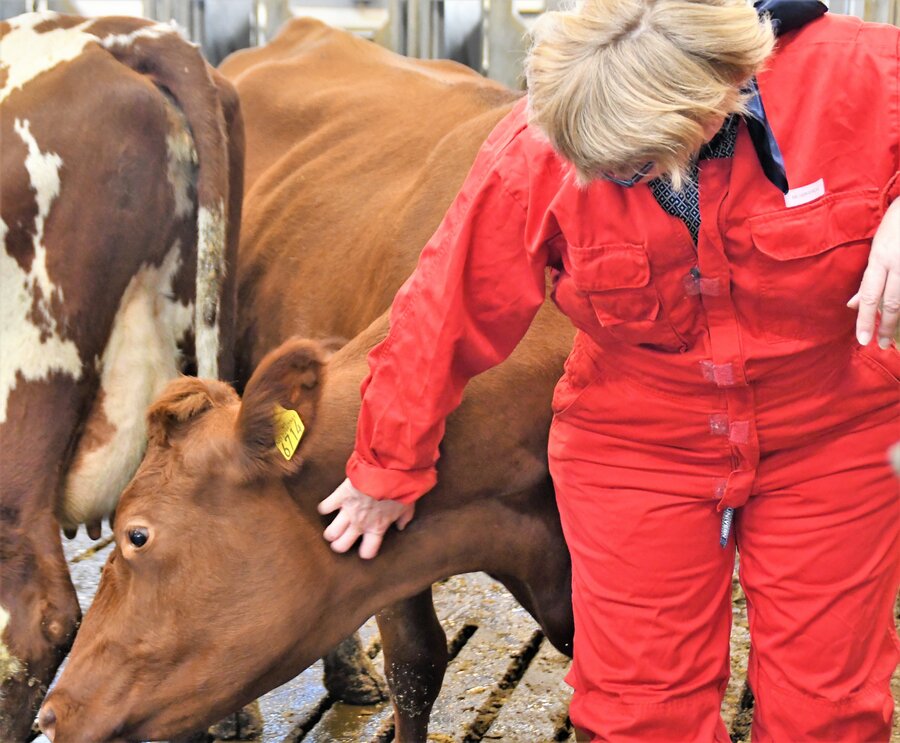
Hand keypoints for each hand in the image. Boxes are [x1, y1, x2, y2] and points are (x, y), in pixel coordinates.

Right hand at [318, 478, 414, 558]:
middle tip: (342, 538)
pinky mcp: (340, 496)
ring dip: (331, 531)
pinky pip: (324, 508)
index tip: (364, 545)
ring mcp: (348, 511)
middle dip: (340, 544)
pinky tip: (329, 505)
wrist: (389, 469)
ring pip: (330, 533)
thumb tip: (400, 527)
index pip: (367, 552)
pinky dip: (325, 507)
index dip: (365, 551)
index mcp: (377, 528)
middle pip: (341, 546)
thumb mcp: (407, 505)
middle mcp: (360, 524)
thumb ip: (404, 518)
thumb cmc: (400, 488)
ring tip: (334, 526)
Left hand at [848, 198, 899, 347]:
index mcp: (879, 259)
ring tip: (895, 337)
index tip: (862, 339)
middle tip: (882, 345)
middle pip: (891, 302)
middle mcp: (897, 263)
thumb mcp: (877, 248)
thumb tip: (851, 305)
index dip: (864, 319)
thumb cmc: (896, 225)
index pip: (868, 296)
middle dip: (885, 327)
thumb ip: (867, 278)